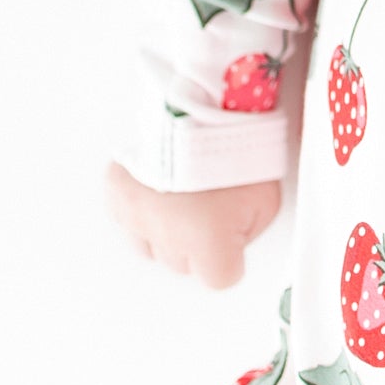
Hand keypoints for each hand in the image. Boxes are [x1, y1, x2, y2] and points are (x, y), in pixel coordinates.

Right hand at [104, 160, 280, 289]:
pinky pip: (128, 218)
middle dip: (198, 242)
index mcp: (206, 242)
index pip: (219, 278)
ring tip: (186, 195)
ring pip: (152, 245)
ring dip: (168, 229)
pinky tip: (162, 187)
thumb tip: (229, 241)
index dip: (230, 257)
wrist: (207, 106)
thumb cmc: (240, 149)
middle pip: (183, 262)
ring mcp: (137, 214)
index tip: (232, 238)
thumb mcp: (266, 202)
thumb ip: (246, 234)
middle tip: (211, 206)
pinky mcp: (118, 192)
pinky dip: (143, 207)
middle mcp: (166, 235)